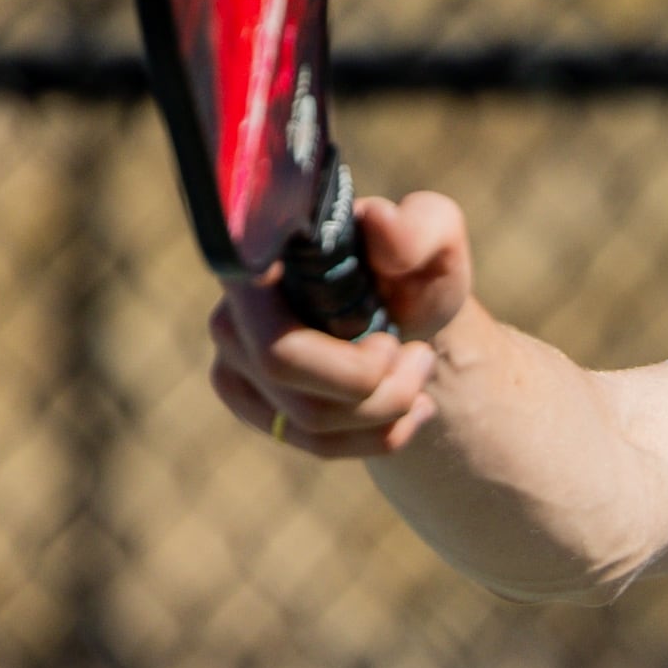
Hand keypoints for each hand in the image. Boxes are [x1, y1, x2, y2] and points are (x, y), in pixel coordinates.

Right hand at [206, 191, 469, 456]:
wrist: (410, 317)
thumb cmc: (414, 271)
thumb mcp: (436, 238)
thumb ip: (419, 227)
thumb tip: (380, 223)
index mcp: (265, 259)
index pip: (258, 303)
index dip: (329, 346)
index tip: (393, 341)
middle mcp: (231, 311)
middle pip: (282, 366)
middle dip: (372, 381)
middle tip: (420, 358)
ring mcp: (233, 364)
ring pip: (306, 419)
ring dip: (385, 408)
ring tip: (420, 373)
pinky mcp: (252, 406)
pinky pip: (313, 444)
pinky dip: (377, 435)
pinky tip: (411, 410)